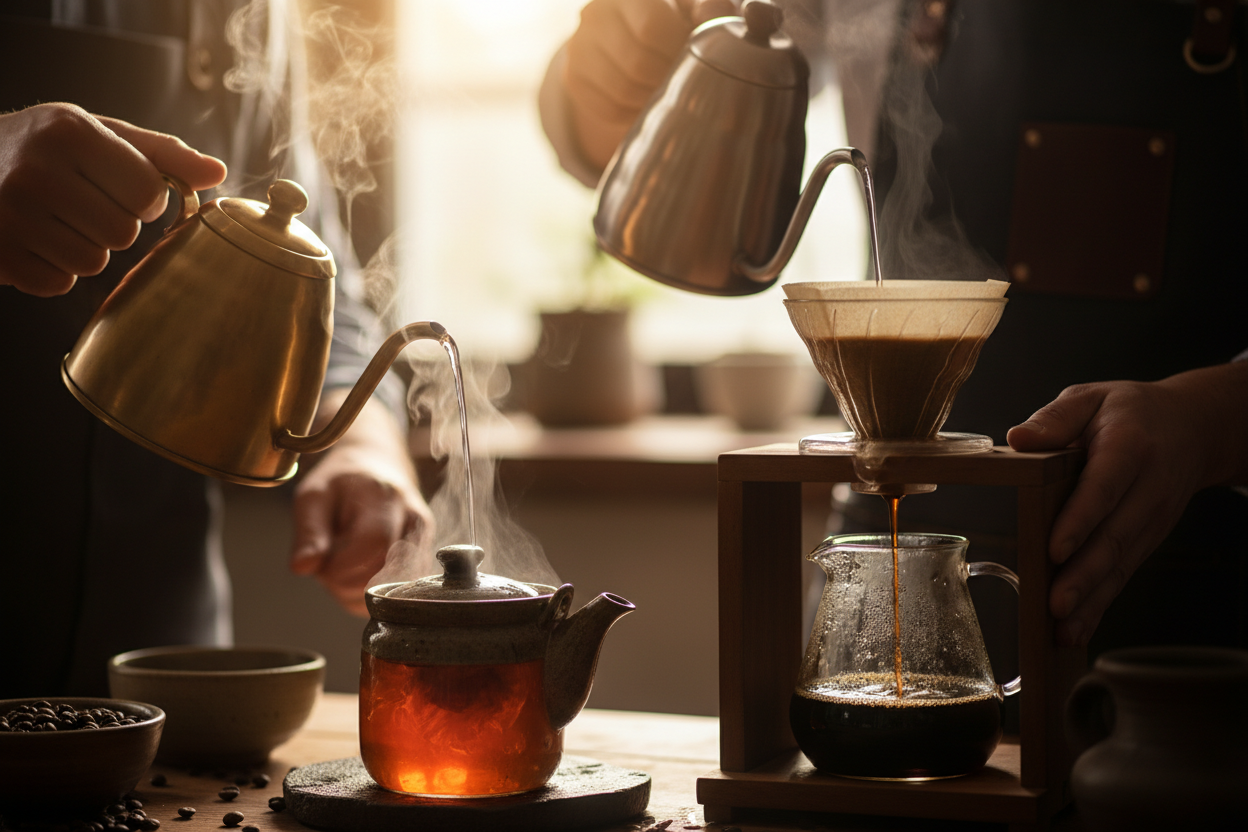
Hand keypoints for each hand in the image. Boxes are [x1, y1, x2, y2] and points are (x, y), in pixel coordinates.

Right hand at [0, 102, 226, 296]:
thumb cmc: (42, 148)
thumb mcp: (98, 134)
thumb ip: (161, 155)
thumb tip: (217, 173)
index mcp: (70, 132)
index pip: (148, 193)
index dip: (145, 198)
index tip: (121, 186)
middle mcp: (36, 171)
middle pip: (123, 233)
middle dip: (112, 224)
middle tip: (79, 203)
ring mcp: (10, 215)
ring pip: (94, 263)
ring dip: (84, 248)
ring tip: (54, 220)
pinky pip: (58, 283)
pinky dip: (54, 269)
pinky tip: (33, 240)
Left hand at [290, 391, 434, 615]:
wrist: (378, 469)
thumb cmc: (342, 483)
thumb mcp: (314, 496)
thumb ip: (308, 532)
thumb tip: (303, 567)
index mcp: (387, 499)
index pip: (372, 548)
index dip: (339, 566)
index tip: (318, 559)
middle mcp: (415, 522)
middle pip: (385, 576)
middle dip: (345, 581)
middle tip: (328, 560)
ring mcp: (424, 543)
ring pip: (393, 592)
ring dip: (357, 591)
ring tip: (344, 563)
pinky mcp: (423, 561)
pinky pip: (396, 596)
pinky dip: (370, 595)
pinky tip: (358, 572)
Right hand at [563, 0, 736, 170]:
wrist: (628, 33)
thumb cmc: (677, 18)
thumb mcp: (698, 7)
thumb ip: (720, 11)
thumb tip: (759, 16)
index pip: (652, 27)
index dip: (677, 50)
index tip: (691, 56)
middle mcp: (597, 10)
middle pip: (636, 63)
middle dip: (666, 77)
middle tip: (681, 79)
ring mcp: (578, 43)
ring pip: (620, 89)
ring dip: (651, 97)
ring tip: (666, 90)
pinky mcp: (572, 75)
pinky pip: (604, 108)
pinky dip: (631, 112)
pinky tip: (645, 100)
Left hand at [1006, 362, 1247, 645]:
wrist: (1194, 428)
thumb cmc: (1130, 412)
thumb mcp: (1092, 398)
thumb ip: (1055, 418)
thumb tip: (1019, 439)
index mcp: (1129, 446)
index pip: (1103, 487)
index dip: (1080, 520)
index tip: (1056, 548)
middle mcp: (1146, 489)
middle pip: (1114, 536)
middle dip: (1083, 575)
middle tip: (1055, 604)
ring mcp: (1151, 519)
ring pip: (1120, 564)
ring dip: (1091, 600)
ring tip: (1061, 629)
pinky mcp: (1147, 539)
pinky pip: (1122, 574)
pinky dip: (1100, 605)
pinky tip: (1075, 630)